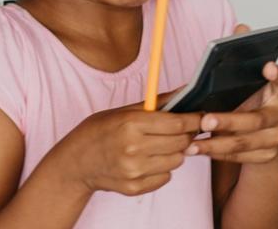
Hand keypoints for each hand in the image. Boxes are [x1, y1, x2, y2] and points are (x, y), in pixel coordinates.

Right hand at [44, 98, 203, 195]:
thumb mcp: (124, 111)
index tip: (201, 118)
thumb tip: (186, 91)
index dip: (194, 120)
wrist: (76, 162)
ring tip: (160, 145)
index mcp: (131, 125)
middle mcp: (133, 149)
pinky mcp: (134, 187)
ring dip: (175, 152)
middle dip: (186, 135)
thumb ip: (157, 102)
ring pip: (177, 161)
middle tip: (181, 131)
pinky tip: (150, 160)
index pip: (177, 123)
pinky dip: (163, 169)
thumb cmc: (100, 131)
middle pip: (181, 142)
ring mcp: (134, 171)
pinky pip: (165, 177)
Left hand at [191, 25, 277, 164]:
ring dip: (215, 143)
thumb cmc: (254, 105)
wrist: (270, 140)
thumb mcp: (251, 84)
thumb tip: (241, 28)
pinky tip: (197, 149)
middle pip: (256, 120)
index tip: (267, 66)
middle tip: (205, 119)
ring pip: (244, 143)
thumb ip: (244, 60)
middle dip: (229, 121)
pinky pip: (239, 157)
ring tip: (192, 142)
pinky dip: (216, 153)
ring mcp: (276, 139)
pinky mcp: (267, 156)